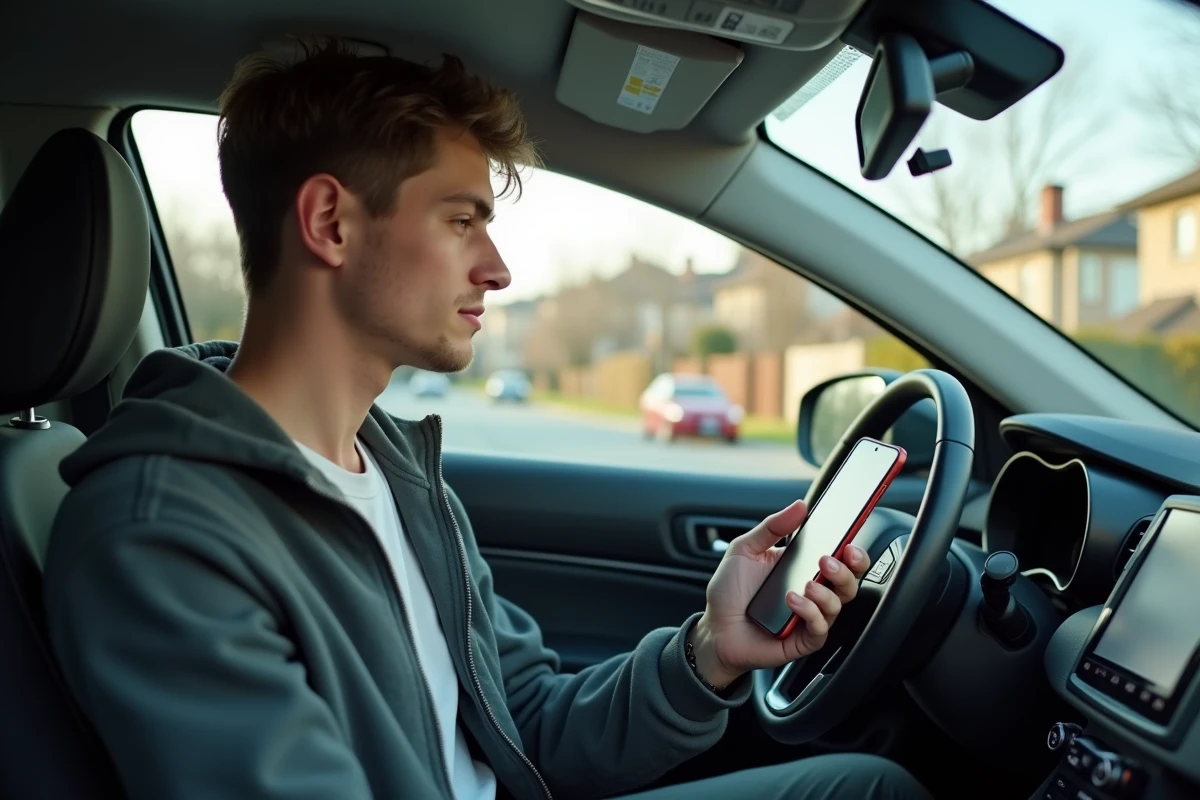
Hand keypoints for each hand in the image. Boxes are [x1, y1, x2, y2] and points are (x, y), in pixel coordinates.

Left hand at [687, 500, 870, 688]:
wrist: (714, 629)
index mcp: (802, 568)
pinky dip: (810, 613)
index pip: (839, 558)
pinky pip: (820, 628)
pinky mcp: (803, 639)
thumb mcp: (745, 550)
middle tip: (827, 561)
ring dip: (826, 592)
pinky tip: (792, 603)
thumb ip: (772, 527)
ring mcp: (809, 616)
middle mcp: (811, 592)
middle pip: (849, 581)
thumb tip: (799, 506)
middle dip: (847, 570)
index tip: (850, 541)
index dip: (853, 551)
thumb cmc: (729, 592)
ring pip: (838, 604)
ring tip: (806, 584)